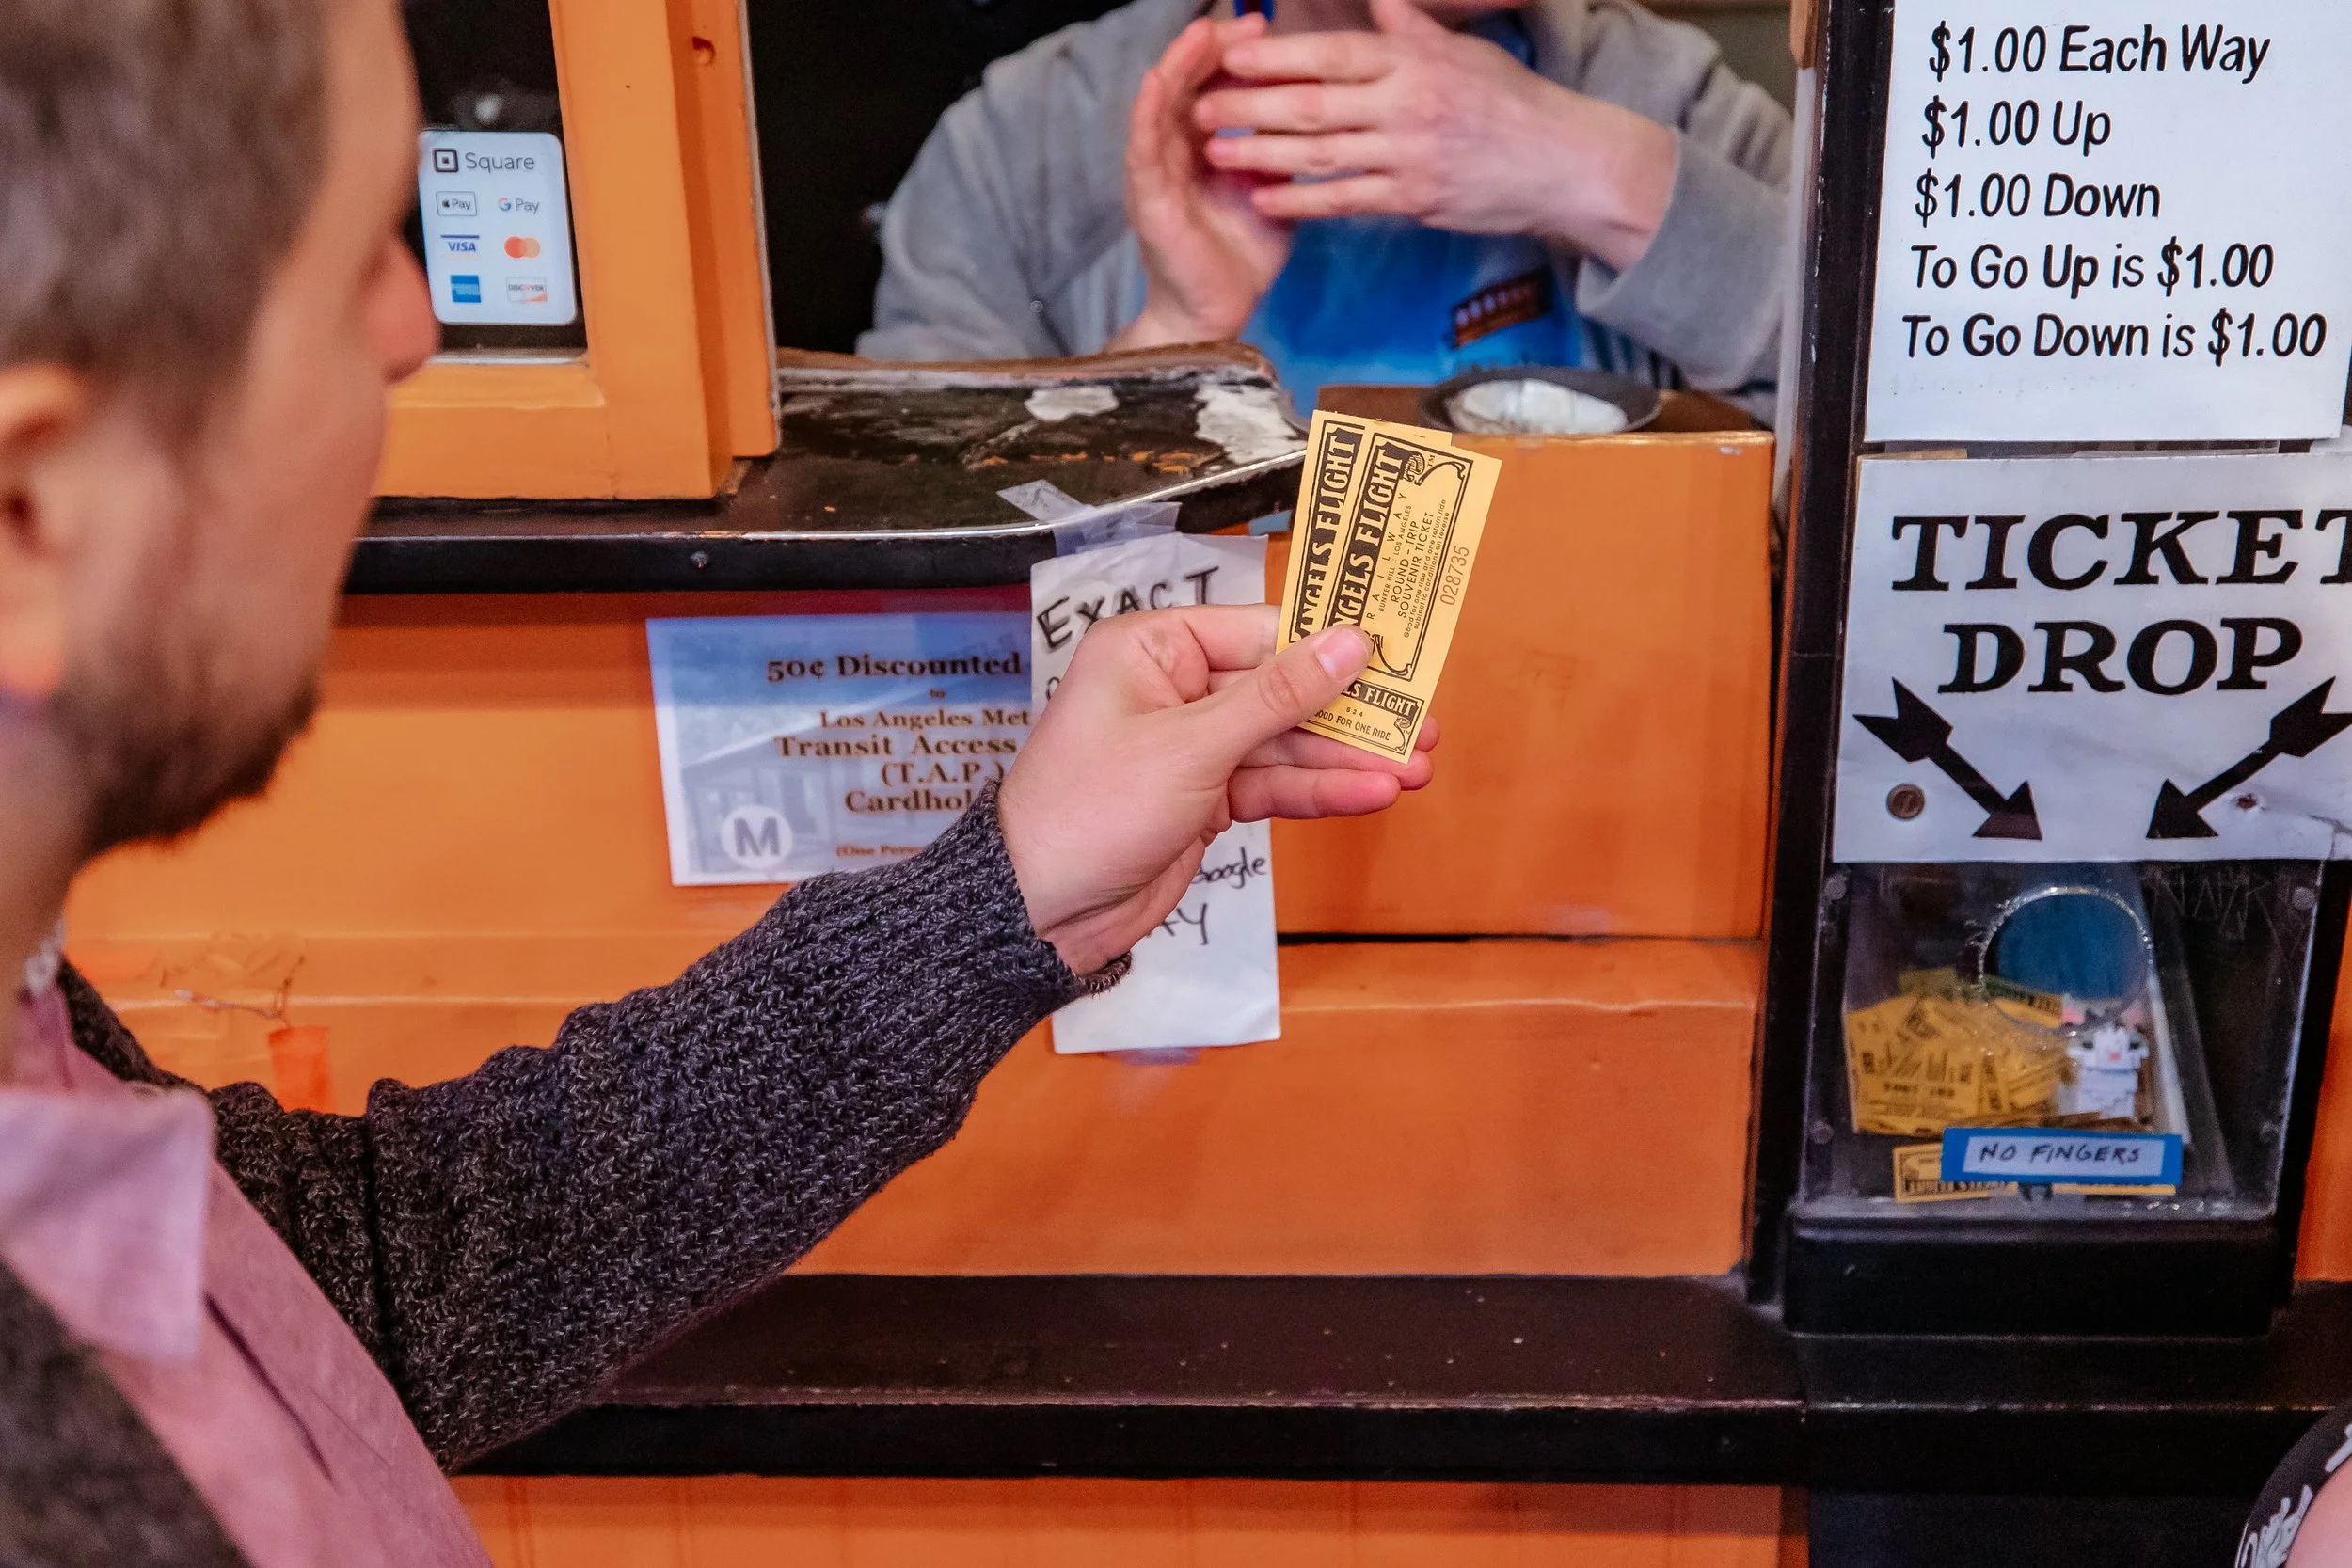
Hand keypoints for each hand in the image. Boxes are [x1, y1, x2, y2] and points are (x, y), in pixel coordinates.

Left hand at [999, 605, 1437, 975]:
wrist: (1039, 908)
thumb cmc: (1088, 809)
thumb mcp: (1192, 746)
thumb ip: (1278, 697)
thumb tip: (1349, 643)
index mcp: (1153, 648)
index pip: (1261, 632)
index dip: (1332, 646)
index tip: (1399, 656)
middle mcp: (1174, 689)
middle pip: (1283, 690)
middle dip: (1352, 714)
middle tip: (1423, 725)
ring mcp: (1191, 746)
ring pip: (1285, 744)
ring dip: (1347, 759)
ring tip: (1417, 769)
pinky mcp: (1204, 798)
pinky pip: (1272, 785)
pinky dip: (1319, 792)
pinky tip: (1371, 794)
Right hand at [1107, 15, 1296, 350]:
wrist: (1219, 312)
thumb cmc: (1242, 254)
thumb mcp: (1274, 190)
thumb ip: (1282, 152)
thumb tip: (1314, 110)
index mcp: (1206, 147)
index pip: (1216, 85)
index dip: (1236, 55)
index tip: (1267, 28)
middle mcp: (1177, 152)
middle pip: (1190, 84)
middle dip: (1214, 49)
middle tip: (1248, 23)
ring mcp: (1158, 173)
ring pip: (1162, 106)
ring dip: (1179, 66)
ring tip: (1200, 32)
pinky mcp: (1148, 199)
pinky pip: (1142, 148)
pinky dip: (1148, 113)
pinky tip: (1157, 83)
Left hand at [1194, 0, 1676, 271]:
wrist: (1562, 164)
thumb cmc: (1509, 104)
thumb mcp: (1461, 50)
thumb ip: (1408, 25)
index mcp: (1415, 60)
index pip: (1332, 53)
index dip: (1276, 55)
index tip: (1229, 56)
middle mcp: (1408, 105)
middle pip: (1314, 103)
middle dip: (1250, 106)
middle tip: (1199, 108)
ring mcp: (1410, 156)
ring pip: (1321, 154)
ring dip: (1262, 154)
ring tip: (1214, 152)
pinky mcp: (1414, 201)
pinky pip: (1345, 200)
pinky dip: (1302, 200)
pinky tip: (1263, 197)